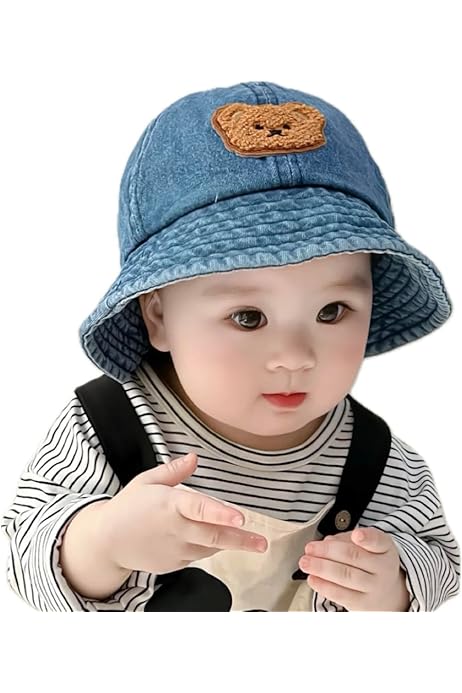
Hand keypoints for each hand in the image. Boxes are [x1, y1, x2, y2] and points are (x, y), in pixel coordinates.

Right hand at [97, 452, 267, 574]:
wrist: (107, 542)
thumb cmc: (128, 507)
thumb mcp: (147, 481)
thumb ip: (174, 471)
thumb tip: (194, 457)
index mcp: (170, 505)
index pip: (200, 508)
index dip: (221, 514)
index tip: (241, 517)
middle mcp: (176, 529)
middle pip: (214, 535)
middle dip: (241, 539)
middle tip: (262, 542)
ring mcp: (176, 549)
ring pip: (210, 547)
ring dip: (231, 545)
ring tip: (254, 543)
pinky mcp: (175, 564)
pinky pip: (198, 555)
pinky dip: (209, 548)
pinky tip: (217, 541)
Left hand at [298, 526, 410, 610]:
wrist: (388, 594)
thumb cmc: (370, 563)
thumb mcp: (366, 546)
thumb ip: (347, 540)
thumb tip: (327, 543)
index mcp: (385, 549)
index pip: (378, 541)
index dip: (367, 538)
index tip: (356, 535)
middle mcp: (383, 569)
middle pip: (354, 557)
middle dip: (328, 551)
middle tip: (309, 548)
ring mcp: (374, 588)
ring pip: (346, 576)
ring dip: (322, 568)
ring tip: (305, 562)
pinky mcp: (363, 605)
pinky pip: (342, 595)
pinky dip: (324, 586)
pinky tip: (312, 579)